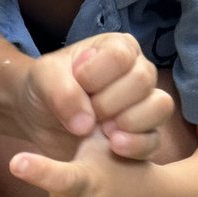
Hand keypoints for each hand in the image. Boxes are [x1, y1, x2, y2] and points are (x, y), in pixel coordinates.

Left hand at [21, 33, 173, 160]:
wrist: (38, 121)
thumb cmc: (45, 89)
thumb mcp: (43, 79)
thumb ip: (60, 91)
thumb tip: (86, 124)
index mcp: (117, 49)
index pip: (121, 56)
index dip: (95, 75)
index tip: (75, 83)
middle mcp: (137, 72)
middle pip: (142, 81)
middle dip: (108, 102)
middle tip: (87, 112)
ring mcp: (144, 105)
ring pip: (159, 107)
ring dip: (128, 121)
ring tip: (102, 130)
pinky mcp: (142, 136)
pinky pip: (154, 140)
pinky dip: (135, 145)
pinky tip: (112, 148)